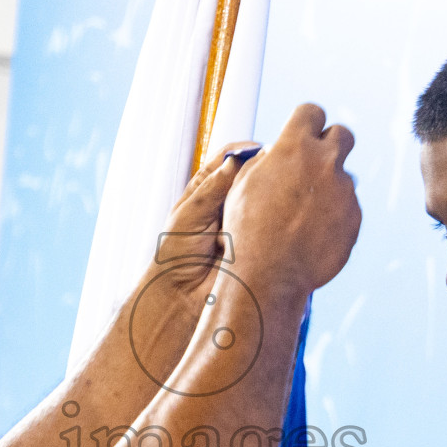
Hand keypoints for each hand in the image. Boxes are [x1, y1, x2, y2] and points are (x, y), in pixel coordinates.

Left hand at [155, 141, 259, 290]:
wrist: (183, 295)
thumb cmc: (176, 255)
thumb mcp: (189, 214)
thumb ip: (212, 187)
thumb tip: (235, 160)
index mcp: (208, 188)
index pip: (230, 158)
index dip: (245, 151)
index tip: (260, 151)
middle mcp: (229, 201)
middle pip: (252, 175)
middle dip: (262, 173)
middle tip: (269, 174)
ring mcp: (245, 219)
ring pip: (265, 197)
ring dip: (266, 199)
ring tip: (264, 203)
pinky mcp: (258, 240)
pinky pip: (270, 224)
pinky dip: (270, 222)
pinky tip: (269, 224)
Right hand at [223, 104, 360, 295]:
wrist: (268, 275)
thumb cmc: (247, 231)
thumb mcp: (244, 184)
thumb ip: (268, 160)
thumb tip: (277, 152)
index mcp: (294, 146)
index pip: (312, 112)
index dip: (306, 123)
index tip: (303, 134)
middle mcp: (325, 162)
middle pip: (343, 134)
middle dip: (331, 145)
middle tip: (315, 164)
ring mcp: (344, 190)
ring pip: (343, 178)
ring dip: (329, 188)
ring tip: (304, 215)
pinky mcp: (355, 217)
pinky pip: (348, 208)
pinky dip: (335, 216)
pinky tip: (313, 234)